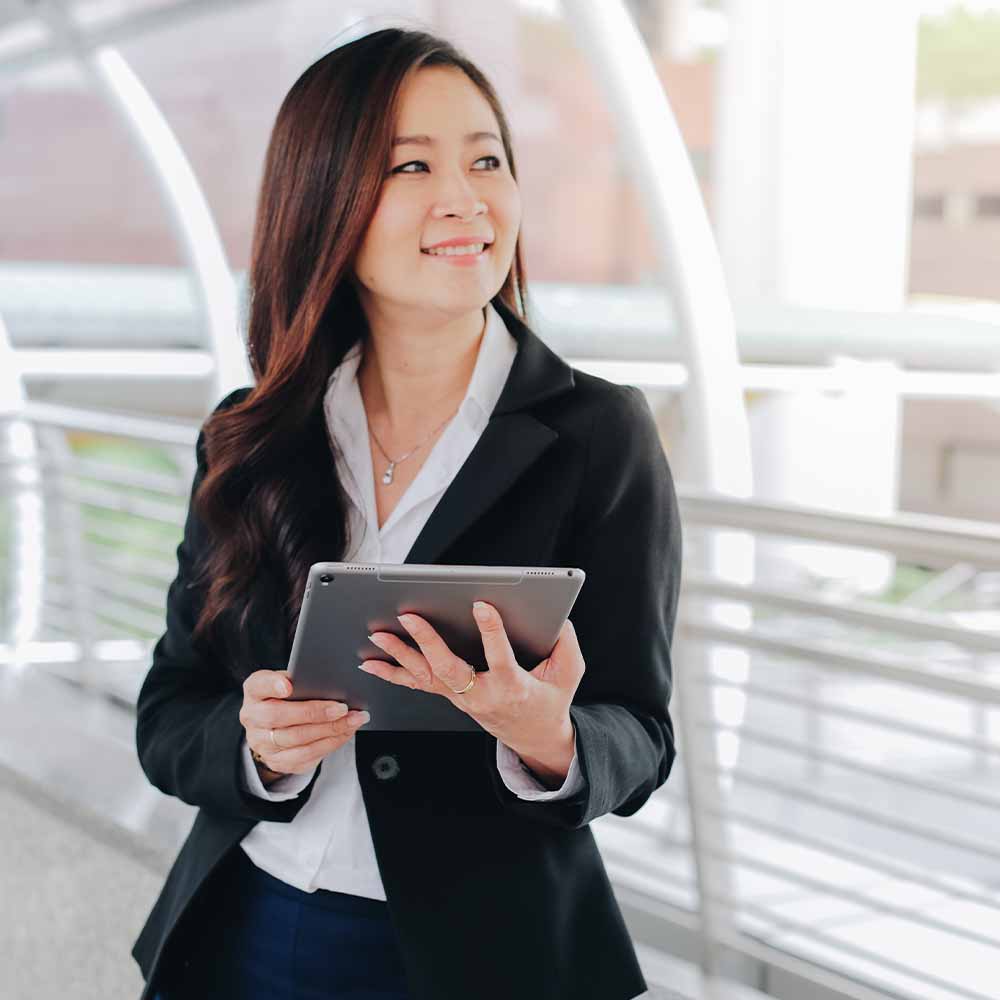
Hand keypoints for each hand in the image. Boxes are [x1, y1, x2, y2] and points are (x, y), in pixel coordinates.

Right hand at [239, 669, 370, 775]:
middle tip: (343, 708)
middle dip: (315, 712)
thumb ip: (303, 681)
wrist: (276, 727)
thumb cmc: (289, 698)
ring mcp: (262, 743)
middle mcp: (252, 718)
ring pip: (296, 740)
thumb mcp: (290, 683)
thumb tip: (333, 682)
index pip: (259, 685)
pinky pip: (305, 756)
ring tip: (353, 720)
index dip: (272, 685)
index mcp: (255, 691)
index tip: (288, 685)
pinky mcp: (276, 761)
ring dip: (330, 730)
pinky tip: (345, 733)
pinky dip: (330, 744)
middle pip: (279, 716)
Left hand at [360, 603, 584, 769]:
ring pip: (427, 677)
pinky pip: (418, 684)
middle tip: (409, 616)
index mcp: (513, 687)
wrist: (533, 736)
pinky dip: (392, 673)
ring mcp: (461, 699)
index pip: (501, 657)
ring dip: (400, 656)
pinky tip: (370, 662)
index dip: (492, 631)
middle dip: (427, 642)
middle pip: (449, 669)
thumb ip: (566, 644)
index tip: (481, 605)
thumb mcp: (569, 673)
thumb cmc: (549, 699)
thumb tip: (556, 618)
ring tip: (379, 634)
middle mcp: (481, 695)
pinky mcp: (450, 696)